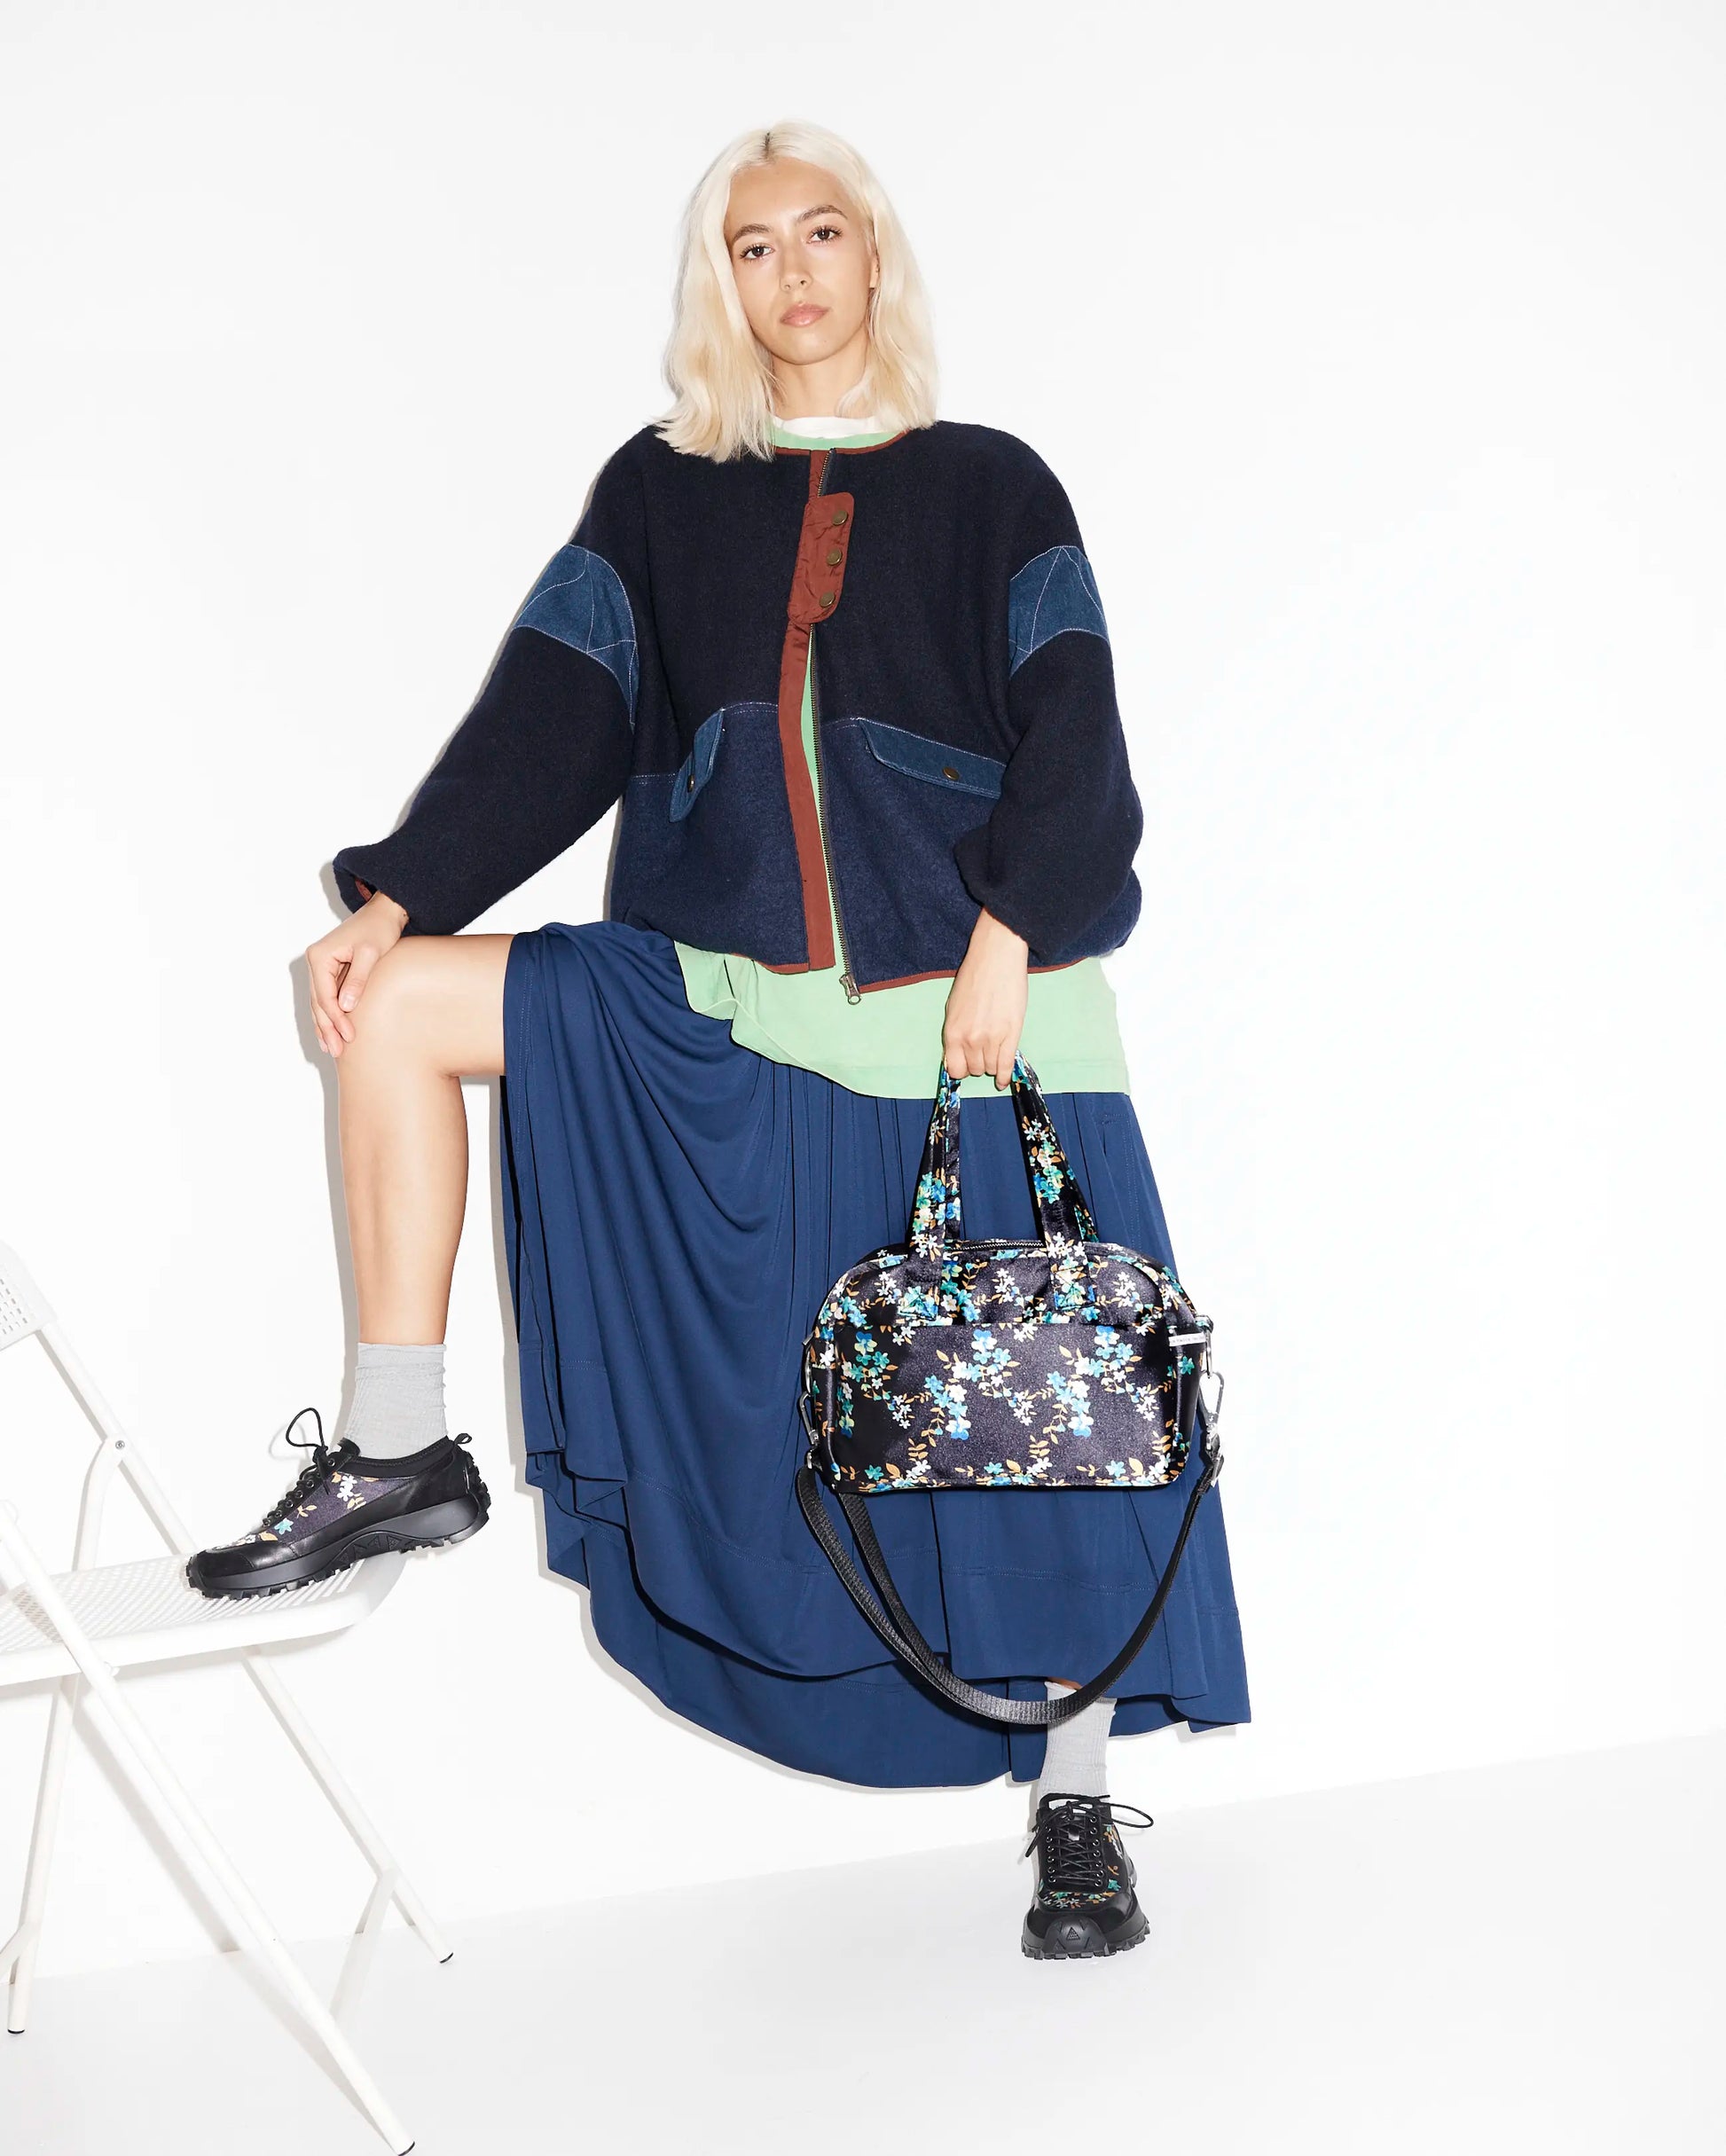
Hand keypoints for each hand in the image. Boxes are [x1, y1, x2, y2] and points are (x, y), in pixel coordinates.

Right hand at [307, 890, 408, 1056]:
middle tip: (337, 1051)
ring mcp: (322, 966)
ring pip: (320, 1003)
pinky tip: (332, 1032)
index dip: (336, 1019)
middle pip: (319, 1002)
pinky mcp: (331, 970)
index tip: (349, 1036)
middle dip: (327, 1028)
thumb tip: (345, 1007)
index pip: (325, 995)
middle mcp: (316, 961)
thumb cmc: (379, 929)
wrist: (384, 913)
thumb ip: (357, 980)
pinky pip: (327, 997)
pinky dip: (330, 1015)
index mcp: (320, 956)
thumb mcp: (370, 954)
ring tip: (331, 1049)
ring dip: (325, 1026)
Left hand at [942, 907, 1028, 1088]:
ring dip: (991, 1064)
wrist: (996, 958)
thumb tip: (957, 1054)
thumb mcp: (953, 1007)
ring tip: (994, 1052)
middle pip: (974, 1069)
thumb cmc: (973, 977)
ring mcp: (991, 1039)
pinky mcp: (1011, 1035)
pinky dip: (1004, 1075)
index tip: (966, 1064)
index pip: (954, 1069)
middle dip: (977, 1063)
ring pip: (989, 1068)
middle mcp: (969, 1040)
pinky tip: (1002, 1080)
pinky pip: (1005, 1065)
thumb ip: (955, 1033)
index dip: (960, 1068)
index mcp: (952, 1032)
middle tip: (982, 1051)